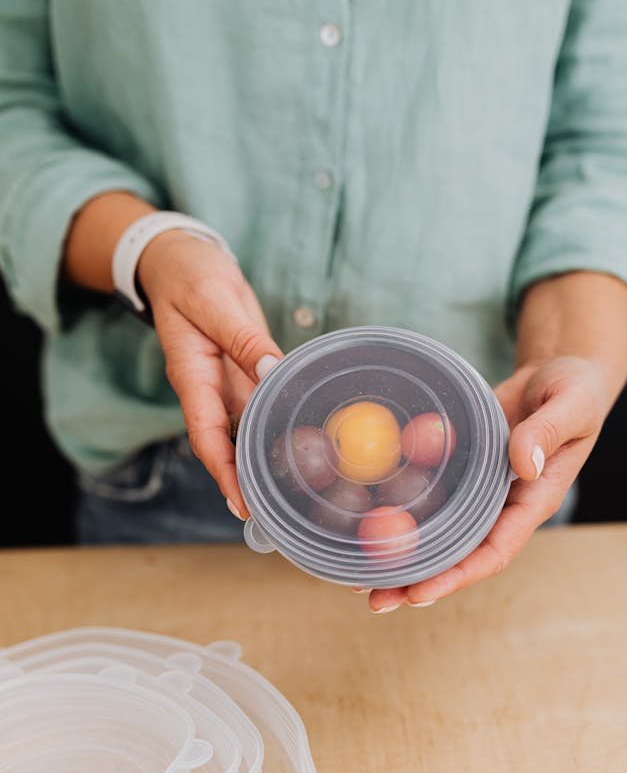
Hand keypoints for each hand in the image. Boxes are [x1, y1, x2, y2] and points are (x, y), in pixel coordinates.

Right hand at [138, 230, 282, 517]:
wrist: (181, 257)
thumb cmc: (189, 274)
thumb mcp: (214, 300)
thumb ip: (244, 340)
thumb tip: (274, 373)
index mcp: (192, 378)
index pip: (206, 437)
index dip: (223, 473)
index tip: (241, 505)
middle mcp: (208, 390)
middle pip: (225, 446)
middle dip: (244, 482)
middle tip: (273, 515)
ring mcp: (227, 384)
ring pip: (244, 433)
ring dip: (260, 461)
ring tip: (287, 494)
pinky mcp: (245, 373)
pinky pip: (261, 407)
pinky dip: (274, 427)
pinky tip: (299, 444)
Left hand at [368, 355, 609, 611]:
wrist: (559, 372)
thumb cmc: (576, 389)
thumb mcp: (572, 404)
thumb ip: (547, 432)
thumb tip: (522, 463)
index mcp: (533, 501)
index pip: (495, 551)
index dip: (458, 575)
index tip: (421, 592)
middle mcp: (502, 505)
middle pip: (458, 555)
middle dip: (418, 580)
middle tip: (375, 599)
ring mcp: (479, 491)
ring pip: (439, 533)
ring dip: (403, 556)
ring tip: (359, 578)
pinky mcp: (461, 470)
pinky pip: (430, 497)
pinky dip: (400, 510)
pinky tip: (364, 520)